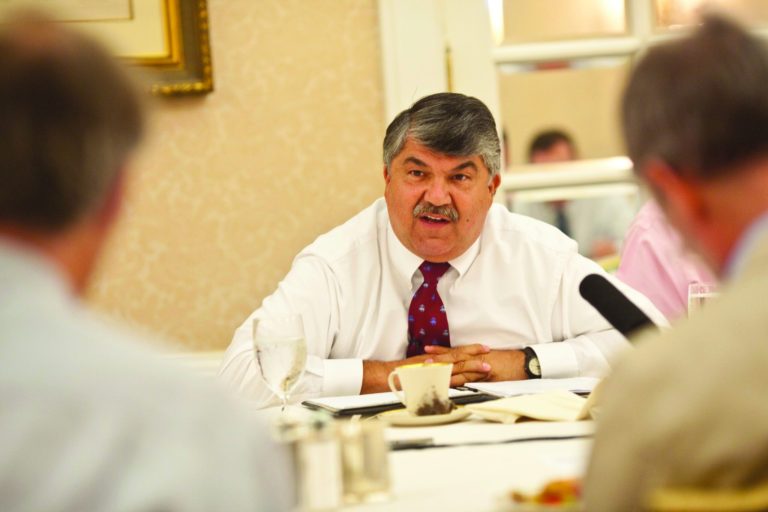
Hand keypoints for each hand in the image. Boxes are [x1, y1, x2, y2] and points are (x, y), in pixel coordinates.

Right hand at [360, 345, 493, 392]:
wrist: (385, 375)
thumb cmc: (400, 371)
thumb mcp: (419, 365)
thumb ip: (432, 366)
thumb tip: (442, 366)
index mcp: (433, 358)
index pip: (455, 352)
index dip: (470, 350)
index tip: (483, 348)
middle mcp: (434, 363)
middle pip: (458, 358)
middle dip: (475, 356)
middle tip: (489, 355)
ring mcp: (431, 372)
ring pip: (455, 369)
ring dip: (471, 368)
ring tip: (485, 368)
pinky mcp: (427, 382)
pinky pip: (444, 381)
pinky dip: (455, 380)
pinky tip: (466, 381)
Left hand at [425, 345, 526, 383]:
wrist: (524, 362)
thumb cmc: (509, 361)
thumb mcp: (491, 358)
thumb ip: (477, 361)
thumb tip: (465, 367)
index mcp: (476, 353)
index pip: (455, 351)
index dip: (441, 351)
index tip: (428, 351)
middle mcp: (476, 357)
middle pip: (453, 357)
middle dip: (438, 359)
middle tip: (423, 361)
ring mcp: (480, 366)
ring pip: (459, 367)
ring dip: (444, 369)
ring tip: (430, 371)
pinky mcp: (486, 375)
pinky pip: (469, 378)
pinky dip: (458, 380)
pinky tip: (448, 382)